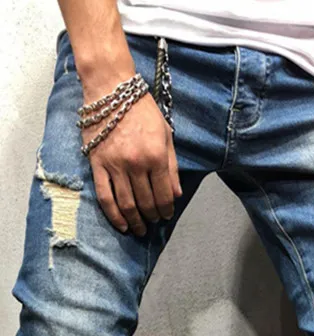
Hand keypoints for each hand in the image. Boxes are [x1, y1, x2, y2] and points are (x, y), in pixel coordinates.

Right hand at [82, 91, 181, 235]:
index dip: (167, 210)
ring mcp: (115, 165)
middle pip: (146, 203)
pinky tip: (121, 225)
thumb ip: (172, 167)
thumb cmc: (142, 111)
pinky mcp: (96, 164)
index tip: (167, 215)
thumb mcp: (166, 136)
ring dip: (135, 221)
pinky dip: (114, 215)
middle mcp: (136, 164)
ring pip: (127, 204)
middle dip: (152, 217)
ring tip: (139, 229)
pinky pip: (104, 196)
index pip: (164, 195)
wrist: (111, 89)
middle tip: (154, 222)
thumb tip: (176, 195)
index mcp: (156, 157)